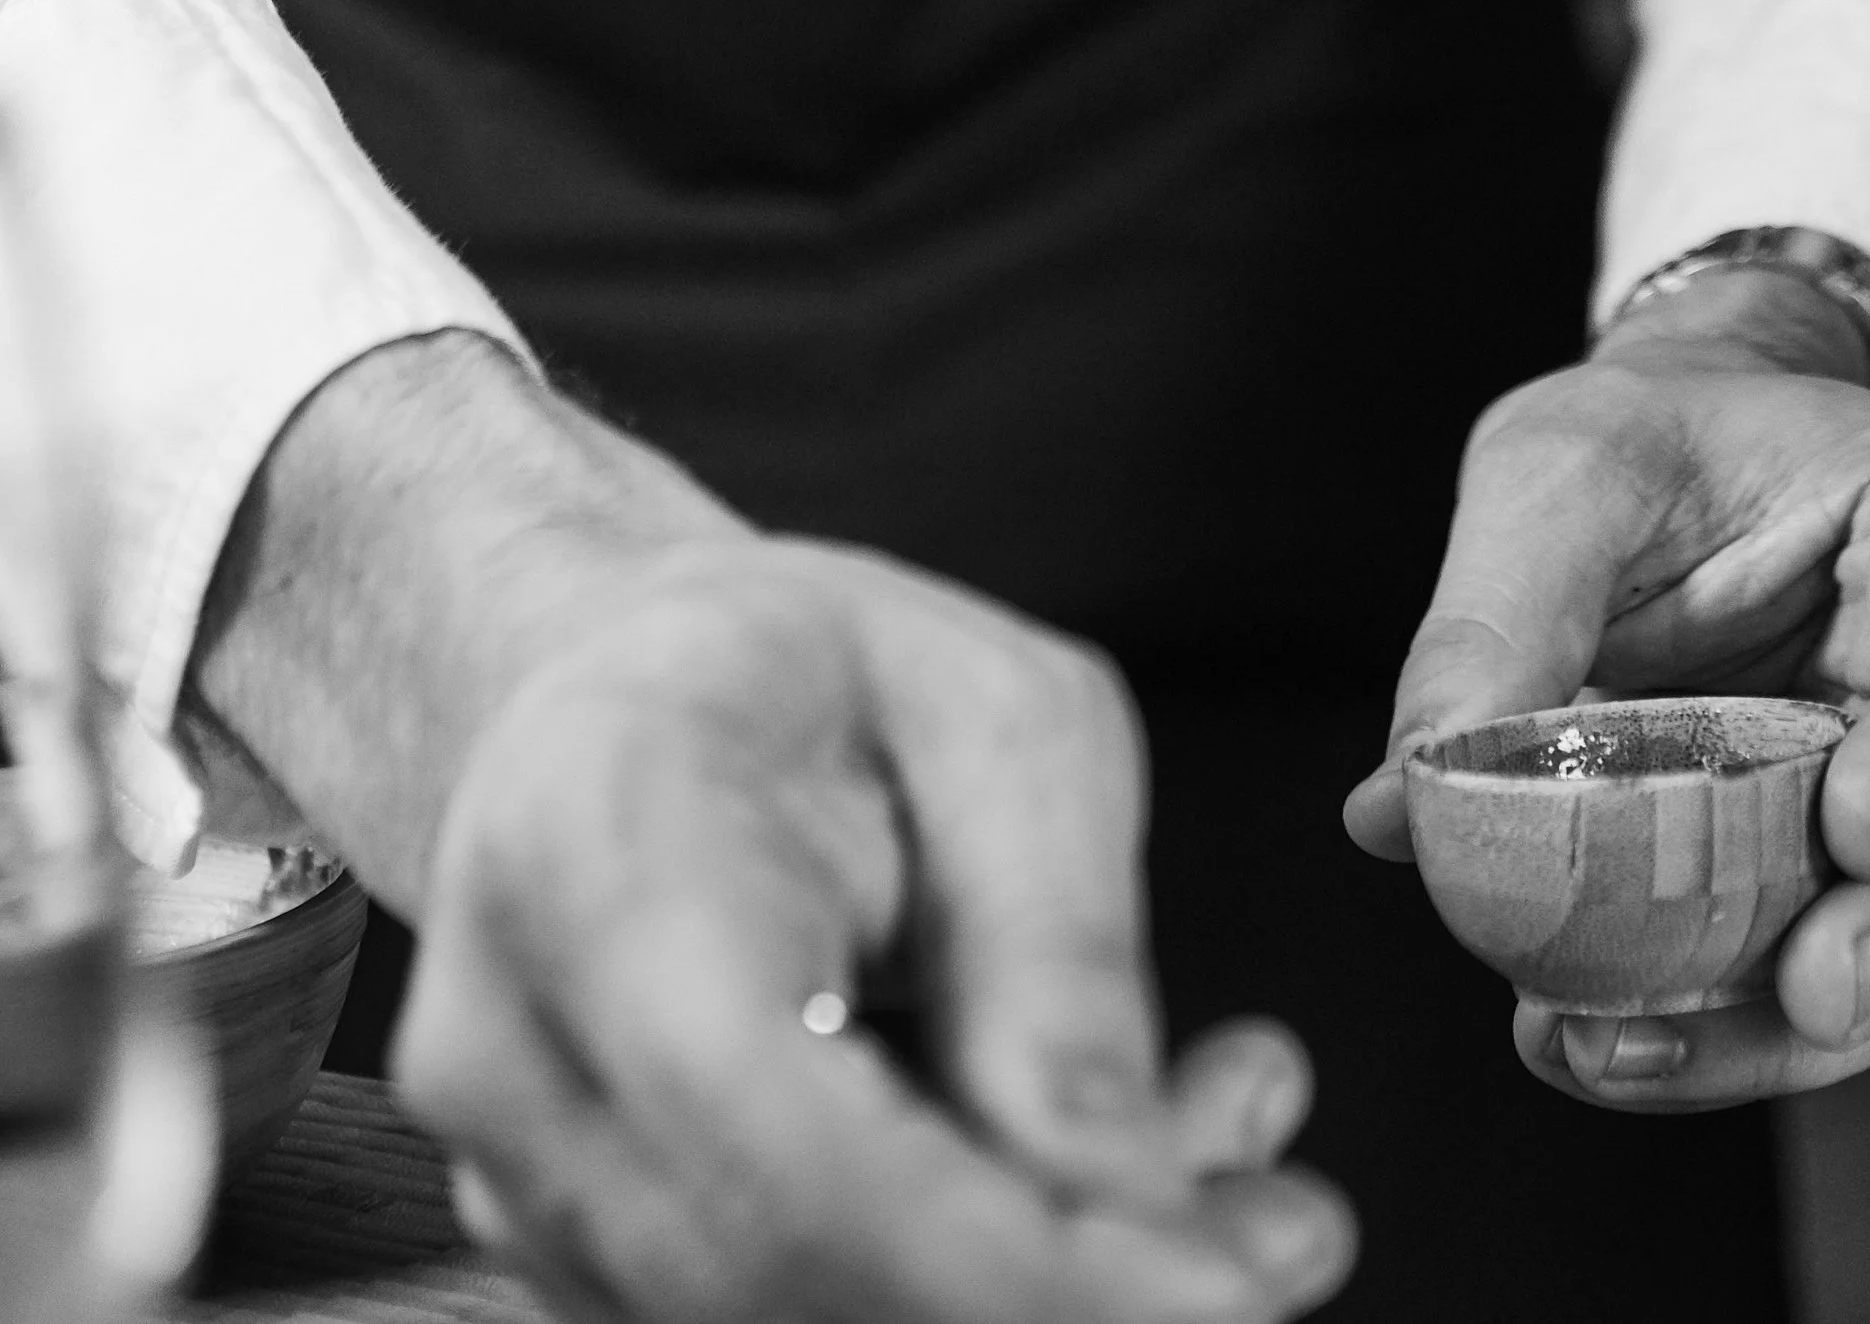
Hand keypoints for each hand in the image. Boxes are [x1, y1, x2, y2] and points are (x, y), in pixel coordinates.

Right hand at [190, 339, 1355, 1323]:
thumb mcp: (999, 719)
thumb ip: (1059, 957)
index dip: (1003, 1260)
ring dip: (1049, 1289)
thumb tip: (1143, 1212)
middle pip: (784, 1281)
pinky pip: (794, 1315)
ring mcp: (518, 1179)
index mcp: (596, 847)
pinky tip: (1121, 1192)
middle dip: (1066, 1295)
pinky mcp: (575, 1261)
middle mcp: (510, 1049)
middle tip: (1294, 1231)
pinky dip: (983, 1280)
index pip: (779, 1137)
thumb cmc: (817, 675)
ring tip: (1238, 1164)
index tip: (1222, 1295)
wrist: (616, 686)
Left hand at [1343, 272, 1869, 1111]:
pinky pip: (1826, 990)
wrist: (1679, 460)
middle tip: (1812, 991)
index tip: (1859, 828)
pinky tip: (1605, 1048)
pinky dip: (1727, 1038)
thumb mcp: (1564, 469)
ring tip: (1631, 1048)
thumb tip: (1403, 803)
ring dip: (1796, 1031)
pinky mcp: (1855, 886)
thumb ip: (1500, 612)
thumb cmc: (1650, 439)